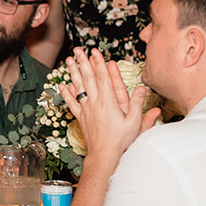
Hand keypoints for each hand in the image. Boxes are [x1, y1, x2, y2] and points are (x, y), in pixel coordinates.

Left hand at [59, 47, 158, 163]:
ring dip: (73, 72)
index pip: (102, 78)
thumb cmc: (121, 141)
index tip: (95, 52)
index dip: (99, 64)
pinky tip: (62, 84)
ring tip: (68, 60)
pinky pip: (71, 102)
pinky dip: (66, 93)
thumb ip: (139, 105)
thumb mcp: (135, 123)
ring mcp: (86, 110)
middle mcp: (95, 103)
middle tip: (78, 50)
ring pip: (78, 87)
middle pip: (88, 78)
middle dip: (83, 62)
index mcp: (108, 102)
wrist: (104, 155)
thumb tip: (142, 89)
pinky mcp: (81, 117)